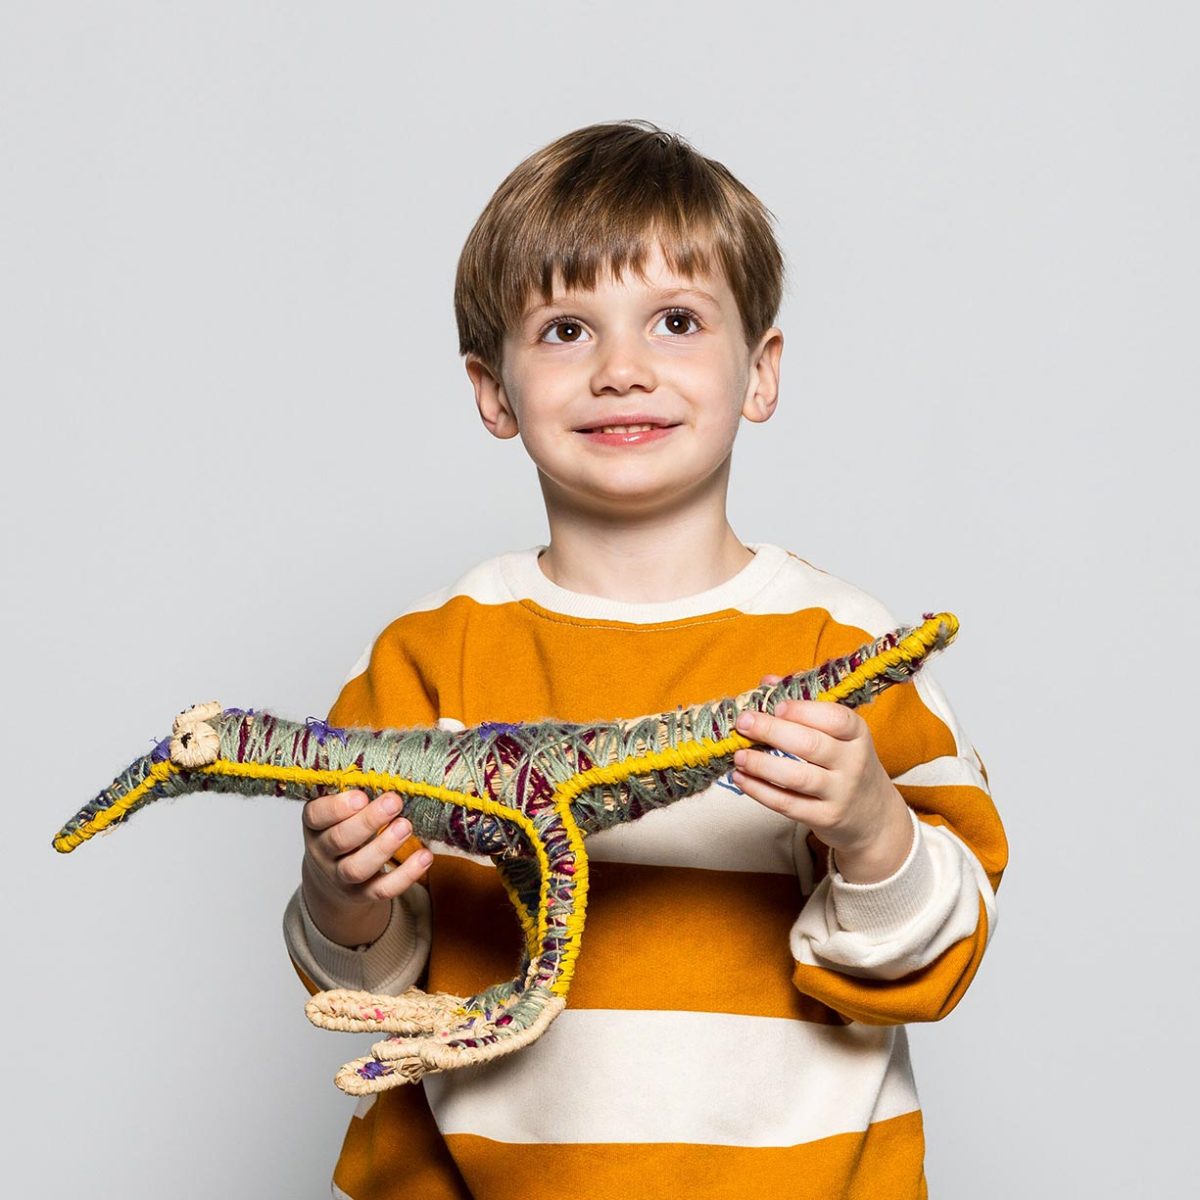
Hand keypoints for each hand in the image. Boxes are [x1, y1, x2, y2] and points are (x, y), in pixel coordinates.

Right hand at [301, 790, 432, 946]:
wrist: (331, 878)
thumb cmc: (342, 828)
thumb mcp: (339, 809)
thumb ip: (356, 790)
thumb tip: (392, 766)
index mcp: (315, 825)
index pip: (316, 816)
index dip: (336, 807)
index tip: (360, 796)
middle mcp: (323, 853)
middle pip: (339, 840)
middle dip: (367, 821)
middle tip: (394, 802)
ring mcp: (340, 877)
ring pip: (357, 868)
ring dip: (384, 847)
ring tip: (406, 826)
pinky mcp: (362, 895)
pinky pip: (382, 890)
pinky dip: (406, 875)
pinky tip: (425, 856)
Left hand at [730, 681, 913, 883]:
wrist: (873, 816)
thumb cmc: (845, 763)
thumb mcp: (838, 734)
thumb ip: (804, 705)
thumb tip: (767, 682)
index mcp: (857, 734)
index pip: (835, 718)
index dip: (803, 710)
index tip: (776, 706)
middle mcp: (853, 762)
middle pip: (811, 744)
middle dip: (772, 731)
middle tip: (743, 723)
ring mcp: (840, 792)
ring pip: (797, 777)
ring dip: (762, 764)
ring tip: (738, 755)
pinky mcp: (825, 817)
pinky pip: (788, 804)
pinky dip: (760, 791)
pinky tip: (741, 778)